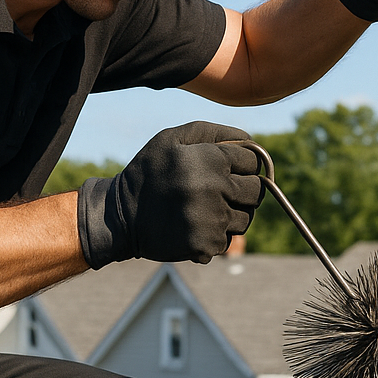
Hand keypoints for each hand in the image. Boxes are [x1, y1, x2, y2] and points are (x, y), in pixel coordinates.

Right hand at [77, 122, 264, 268]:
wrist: (121, 217)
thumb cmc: (150, 172)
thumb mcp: (173, 138)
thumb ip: (215, 133)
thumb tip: (252, 142)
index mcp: (210, 158)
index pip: (254, 161)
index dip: (241, 164)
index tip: (224, 169)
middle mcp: (215, 188)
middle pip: (256, 191)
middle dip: (241, 190)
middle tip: (216, 190)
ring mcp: (212, 219)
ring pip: (246, 218)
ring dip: (230, 215)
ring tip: (202, 209)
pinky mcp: (206, 245)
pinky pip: (228, 240)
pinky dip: (215, 235)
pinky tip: (192, 226)